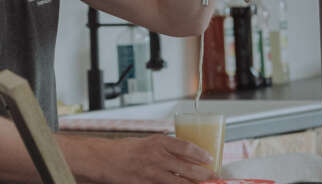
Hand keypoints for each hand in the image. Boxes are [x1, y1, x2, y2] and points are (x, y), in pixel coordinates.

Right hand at [89, 134, 215, 183]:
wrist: (106, 159)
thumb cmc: (127, 149)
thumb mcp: (148, 142)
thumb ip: (166, 147)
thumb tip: (186, 154)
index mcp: (158, 142)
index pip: (185, 147)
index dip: (200, 153)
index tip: (210, 157)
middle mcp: (157, 157)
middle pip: (187, 167)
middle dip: (204, 173)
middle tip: (215, 176)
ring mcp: (152, 173)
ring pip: (180, 182)